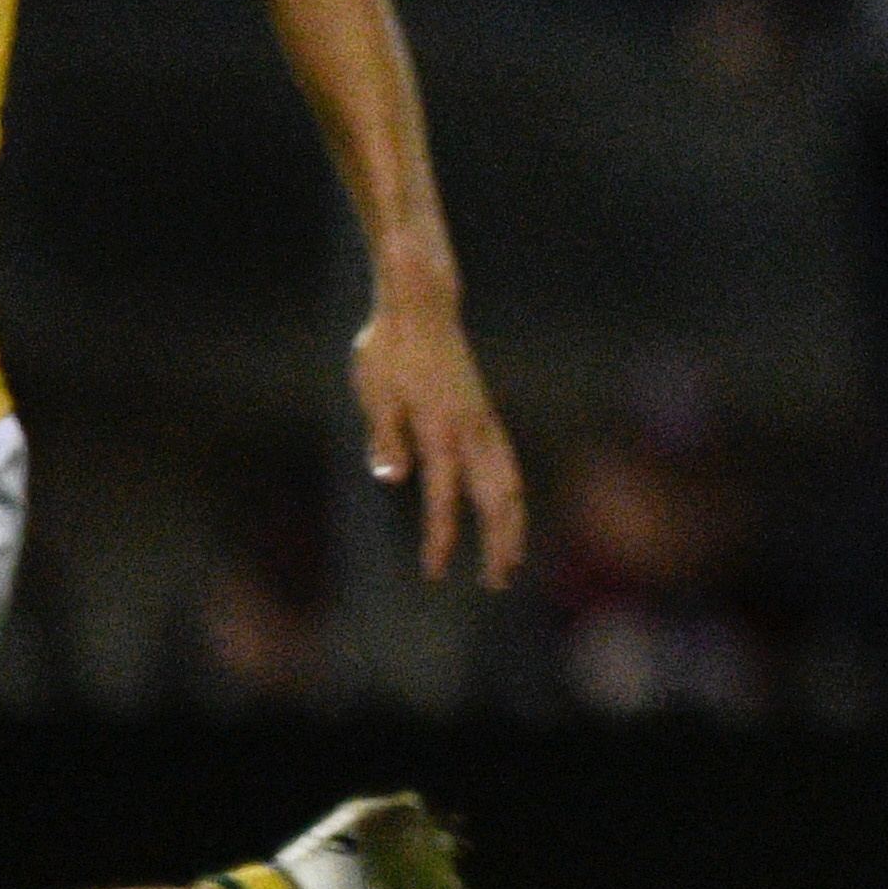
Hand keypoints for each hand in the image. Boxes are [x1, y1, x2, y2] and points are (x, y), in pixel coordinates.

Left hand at [356, 297, 523, 586]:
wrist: (422, 307)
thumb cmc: (390, 349)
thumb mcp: (374, 391)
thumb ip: (384, 435)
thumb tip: (391, 477)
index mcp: (442, 430)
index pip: (444, 497)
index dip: (439, 538)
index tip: (433, 571)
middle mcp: (473, 431)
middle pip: (498, 498)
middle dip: (500, 543)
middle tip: (497, 581)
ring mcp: (485, 423)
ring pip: (511, 483)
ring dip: (513, 524)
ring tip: (511, 557)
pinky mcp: (485, 416)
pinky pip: (508, 465)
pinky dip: (511, 496)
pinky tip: (504, 510)